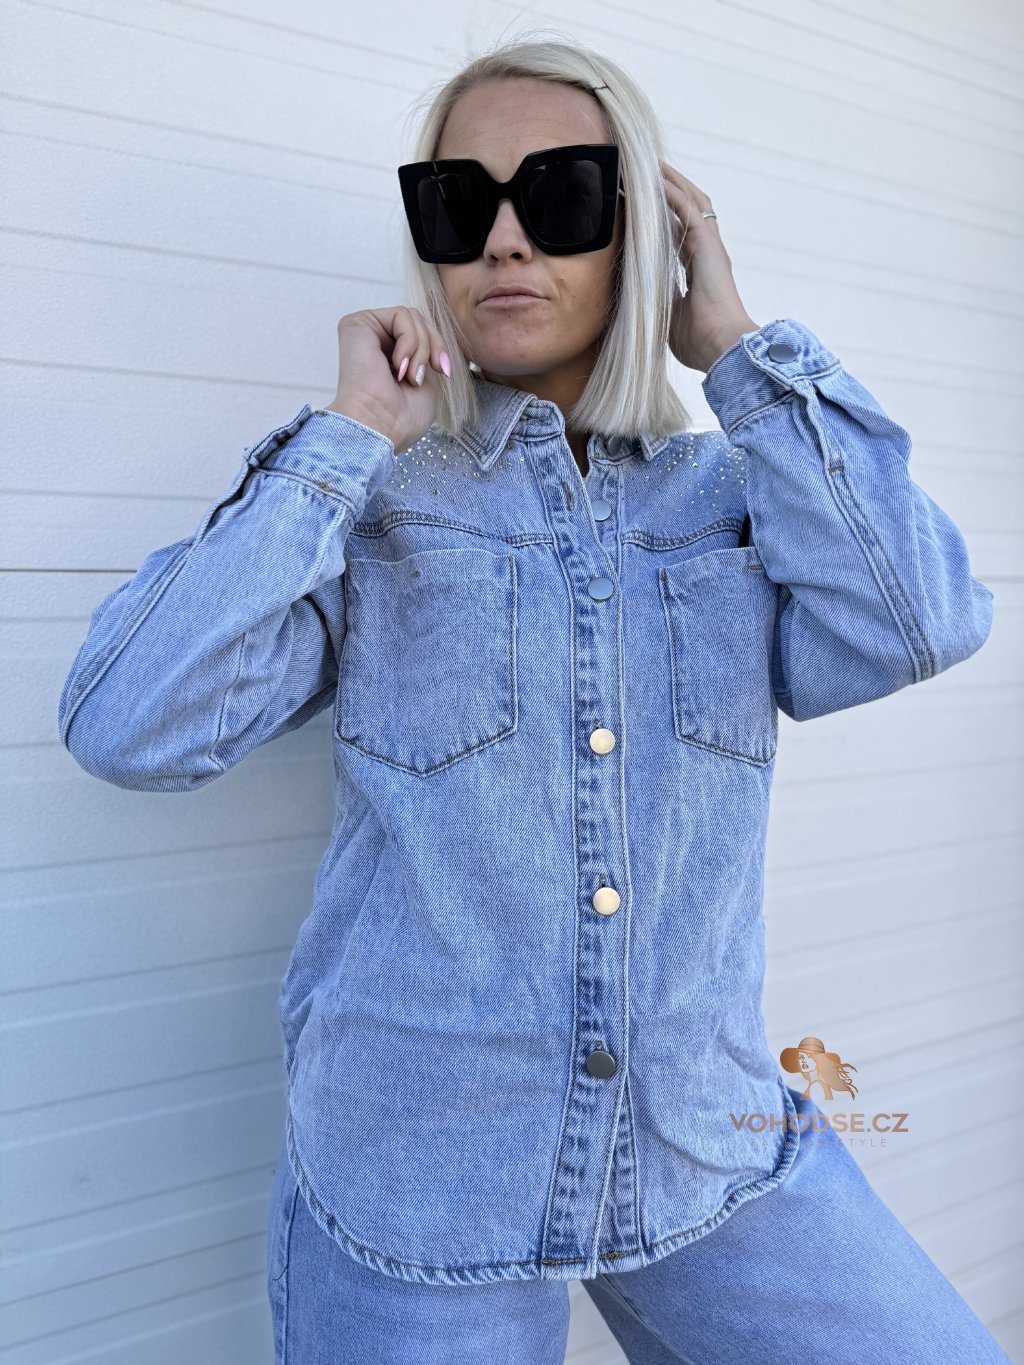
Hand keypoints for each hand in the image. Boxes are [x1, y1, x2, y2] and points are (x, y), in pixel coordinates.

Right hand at [327, 305, 450, 454]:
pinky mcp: (357, 323)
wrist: (378, 427)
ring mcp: (365, 332)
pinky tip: (399, 366)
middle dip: (434, 345)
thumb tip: (432, 337)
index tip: (444, 373)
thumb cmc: (400, 418)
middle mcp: (374, 342)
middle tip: (430, 373)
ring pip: (412, 317)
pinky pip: (401, 315)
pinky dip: (410, 341)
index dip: (439, 349)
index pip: (422, 334)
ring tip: (410, 376)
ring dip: (421, 348)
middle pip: (419, 321)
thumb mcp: (425, 381)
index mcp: (387, 357)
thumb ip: (426, 354)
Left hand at [660, 160, 759, 372]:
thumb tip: (639, 298)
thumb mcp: (669, 317)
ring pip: (691, 202)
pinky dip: (672, 191)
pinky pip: (688, 209)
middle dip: (670, 190)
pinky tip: (655, 177)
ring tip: (651, 165)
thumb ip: (659, 300)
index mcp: (699, 270)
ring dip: (671, 182)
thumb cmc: (700, 342)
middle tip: (647, 173)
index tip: (642, 208)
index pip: (680, 235)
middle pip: (688, 211)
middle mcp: (706, 253)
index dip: (664, 219)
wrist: (721, 347)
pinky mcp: (707, 245)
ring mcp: (709, 247)